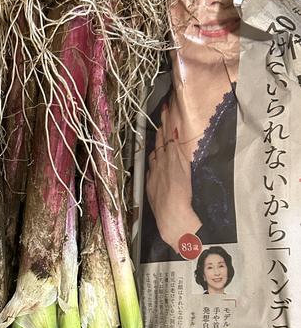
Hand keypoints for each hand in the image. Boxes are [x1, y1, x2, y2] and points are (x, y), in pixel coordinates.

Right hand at [146, 106, 201, 252]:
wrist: (170, 214)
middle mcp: (157, 167)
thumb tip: (154, 180)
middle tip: (161, 114)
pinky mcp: (175, 163)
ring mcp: (166, 164)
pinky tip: (175, 124)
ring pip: (163, 142)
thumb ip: (156, 186)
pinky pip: (173, 145)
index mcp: (152, 177)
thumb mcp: (156, 198)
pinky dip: (173, 135)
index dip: (156, 145)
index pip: (153, 156)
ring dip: (164, 127)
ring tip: (166, 112)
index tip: (157, 136)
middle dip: (159, 130)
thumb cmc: (165, 212)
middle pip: (157, 145)